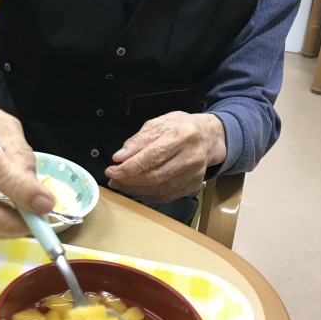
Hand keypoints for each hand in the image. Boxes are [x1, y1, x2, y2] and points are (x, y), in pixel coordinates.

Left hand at [104, 112, 225, 202]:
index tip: (111, 170)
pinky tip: (137, 189)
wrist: (209, 136)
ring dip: (136, 190)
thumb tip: (119, 158)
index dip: (129, 167)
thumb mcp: (159, 124)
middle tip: (113, 178)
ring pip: (160, 189)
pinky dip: (148, 195)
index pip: (152, 156)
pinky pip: (167, 196)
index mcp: (181, 136)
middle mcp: (191, 157)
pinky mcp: (194, 185)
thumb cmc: (181, 127)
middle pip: (155, 176)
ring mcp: (194, 174)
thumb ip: (138, 140)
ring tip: (121, 184)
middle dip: (129, 180)